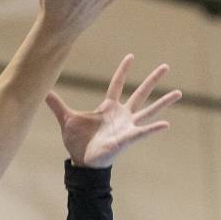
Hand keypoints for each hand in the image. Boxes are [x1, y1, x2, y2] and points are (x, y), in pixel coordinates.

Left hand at [46, 54, 181, 167]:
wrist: (82, 163)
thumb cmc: (78, 143)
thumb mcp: (66, 119)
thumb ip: (56, 104)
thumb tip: (41, 91)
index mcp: (108, 108)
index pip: (117, 84)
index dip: (123, 71)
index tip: (130, 56)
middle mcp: (121, 115)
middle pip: (140, 93)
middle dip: (152, 80)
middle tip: (165, 66)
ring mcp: (127, 126)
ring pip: (149, 111)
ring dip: (163, 102)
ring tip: (179, 93)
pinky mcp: (128, 138)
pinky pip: (143, 132)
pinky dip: (154, 129)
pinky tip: (167, 124)